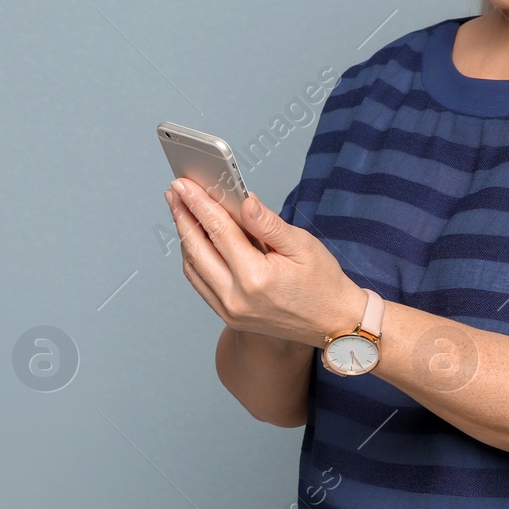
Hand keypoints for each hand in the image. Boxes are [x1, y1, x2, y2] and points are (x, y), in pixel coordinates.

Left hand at [165, 178, 365, 347]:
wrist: (334, 323)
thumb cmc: (323, 283)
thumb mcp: (302, 245)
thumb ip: (268, 223)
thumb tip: (244, 200)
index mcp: (256, 278)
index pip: (218, 231)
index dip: (198, 203)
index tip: (182, 184)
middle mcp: (236, 298)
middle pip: (196, 249)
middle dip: (182, 216)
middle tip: (174, 193)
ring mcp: (229, 311)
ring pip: (193, 268)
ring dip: (185, 237)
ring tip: (182, 211)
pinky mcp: (229, 317)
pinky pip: (200, 283)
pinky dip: (194, 258)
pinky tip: (196, 240)